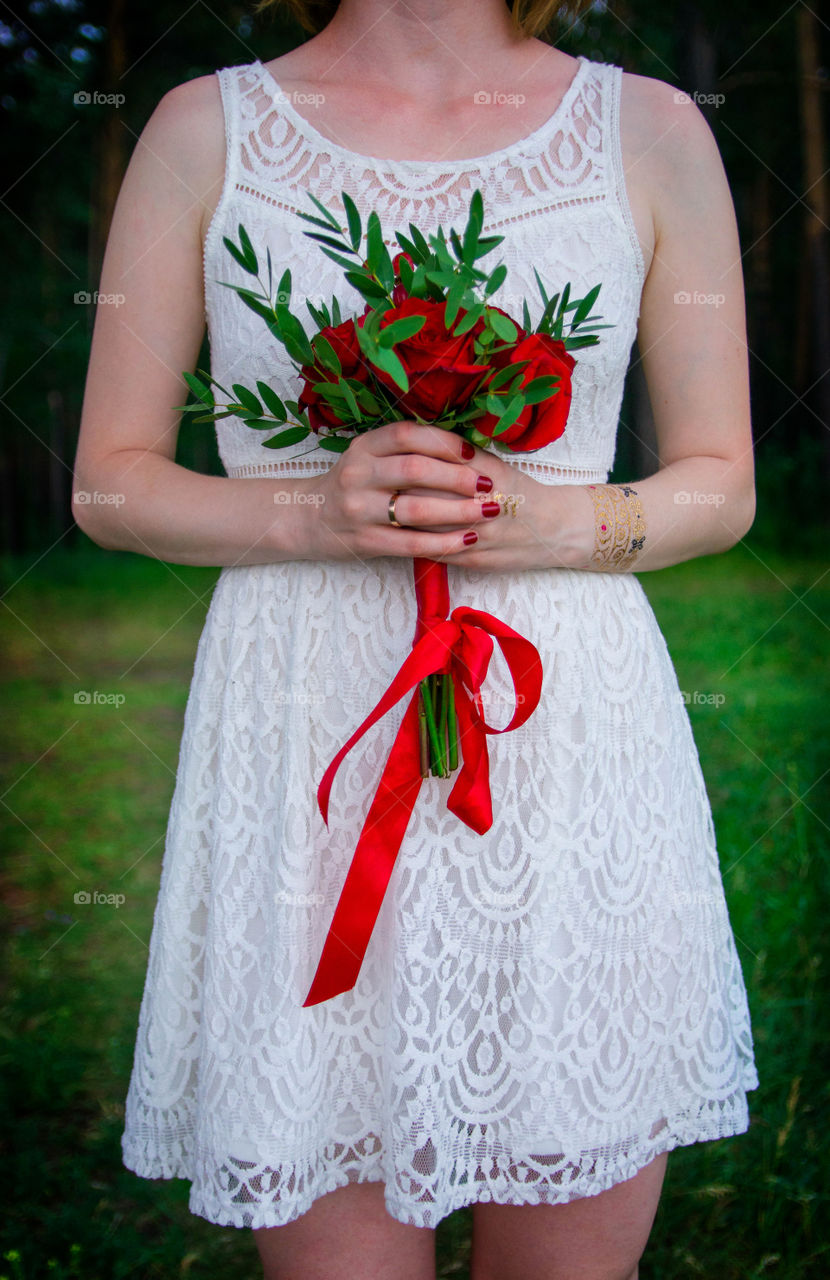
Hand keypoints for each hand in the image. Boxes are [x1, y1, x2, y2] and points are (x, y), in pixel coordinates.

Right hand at [312, 420, 498, 560]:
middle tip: (489, 484)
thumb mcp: (369, 456)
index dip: (443, 442)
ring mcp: (359, 510)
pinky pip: (412, 544)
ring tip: (487, 512)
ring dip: (458, 511)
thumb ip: (405, 450)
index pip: (407, 435)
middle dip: (458, 478)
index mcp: (364, 447)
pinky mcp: (366, 541)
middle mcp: (358, 474)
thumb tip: (466, 450)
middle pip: (415, 471)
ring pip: (416, 510)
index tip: (472, 453)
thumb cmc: (355, 484)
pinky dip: (444, 543)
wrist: (310, 518)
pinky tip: (468, 540)